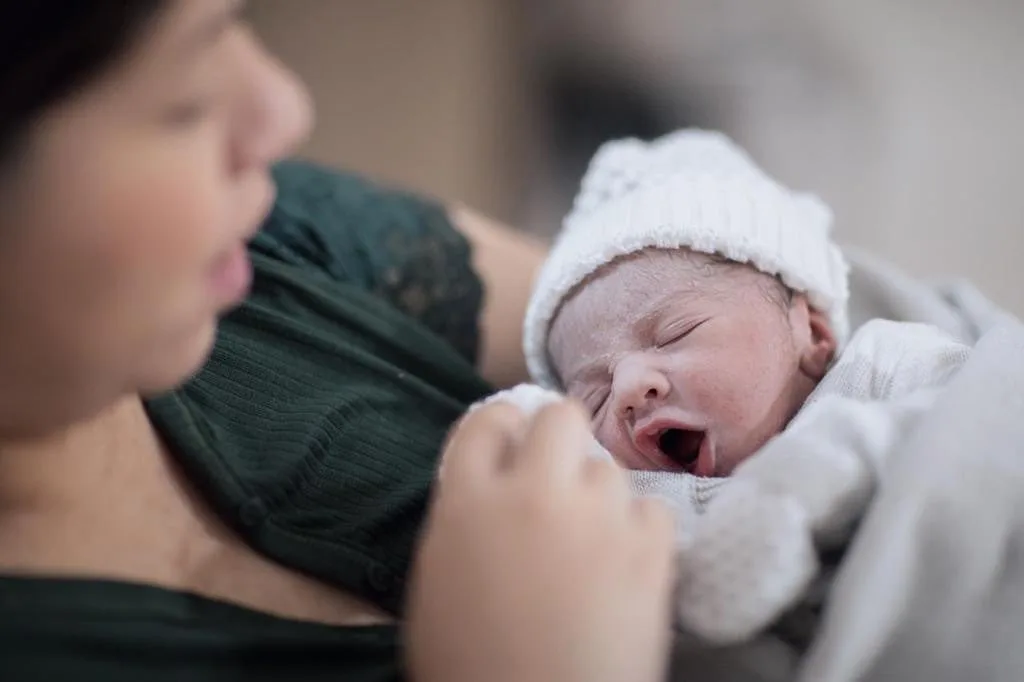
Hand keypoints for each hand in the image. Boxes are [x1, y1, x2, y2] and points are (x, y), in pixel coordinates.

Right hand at [406, 400, 675, 681]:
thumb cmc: (470, 664)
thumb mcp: (438, 583)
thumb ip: (461, 519)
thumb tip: (487, 486)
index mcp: (469, 502)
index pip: (487, 420)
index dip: (502, 427)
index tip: (511, 443)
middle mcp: (535, 493)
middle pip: (560, 417)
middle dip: (558, 438)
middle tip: (555, 476)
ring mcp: (599, 518)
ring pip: (609, 468)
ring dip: (596, 494)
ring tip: (589, 538)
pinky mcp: (649, 552)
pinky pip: (651, 510)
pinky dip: (638, 530)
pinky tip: (622, 561)